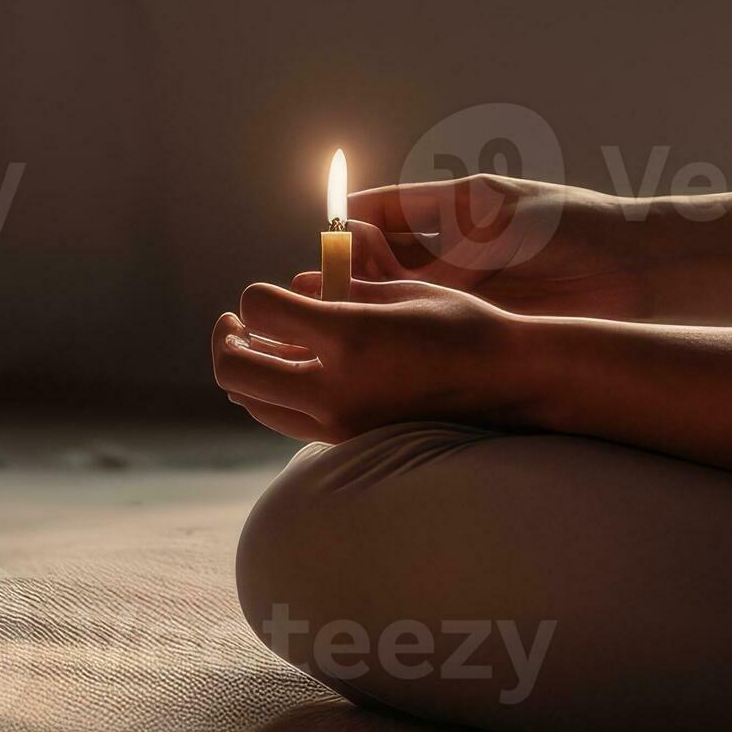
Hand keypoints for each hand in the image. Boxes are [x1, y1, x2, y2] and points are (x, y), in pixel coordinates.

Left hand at [211, 279, 523, 443]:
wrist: (506, 384)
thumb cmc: (460, 325)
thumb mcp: (398, 291)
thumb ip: (336, 292)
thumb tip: (290, 292)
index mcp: (349, 338)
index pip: (258, 311)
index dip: (253, 296)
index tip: (267, 294)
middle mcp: (334, 387)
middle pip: (234, 369)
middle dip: (225, 340)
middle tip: (233, 324)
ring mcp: (338, 421)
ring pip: (253, 401)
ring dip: (245, 369)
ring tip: (257, 345)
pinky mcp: (346, 440)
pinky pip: (284, 420)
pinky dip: (273, 393)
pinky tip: (291, 371)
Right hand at [345, 177, 656, 318]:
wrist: (639, 267)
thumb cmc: (576, 226)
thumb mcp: (501, 228)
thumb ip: (445, 254)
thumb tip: (393, 279)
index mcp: (459, 206)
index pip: (390, 209)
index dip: (353, 220)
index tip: (322, 233)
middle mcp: (458, 247)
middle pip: (388, 256)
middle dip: (350, 268)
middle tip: (313, 285)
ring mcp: (471, 284)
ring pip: (405, 293)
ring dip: (370, 302)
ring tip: (332, 314)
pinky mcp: (487, 318)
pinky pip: (434, 322)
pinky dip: (405, 329)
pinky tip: (379, 338)